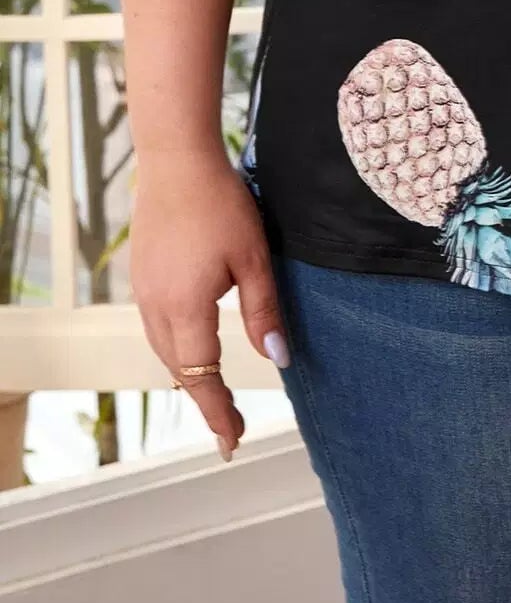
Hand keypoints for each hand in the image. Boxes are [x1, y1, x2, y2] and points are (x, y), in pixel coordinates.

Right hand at [130, 148, 290, 458]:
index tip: (233, 442)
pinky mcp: (141, 276)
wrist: (176, 160)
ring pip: (164, 350)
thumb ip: (262, 311)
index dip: (219, 412)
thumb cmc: (221, 204)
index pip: (202, 377)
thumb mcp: (253, 258)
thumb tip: (278, 358)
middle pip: (180, 370)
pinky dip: (176, 348)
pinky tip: (192, 347)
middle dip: (205, 400)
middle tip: (231, 427)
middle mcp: (156, 308)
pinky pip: (156, 327)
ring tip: (215, 395)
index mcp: (185, 309)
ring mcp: (143, 292)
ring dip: (189, 376)